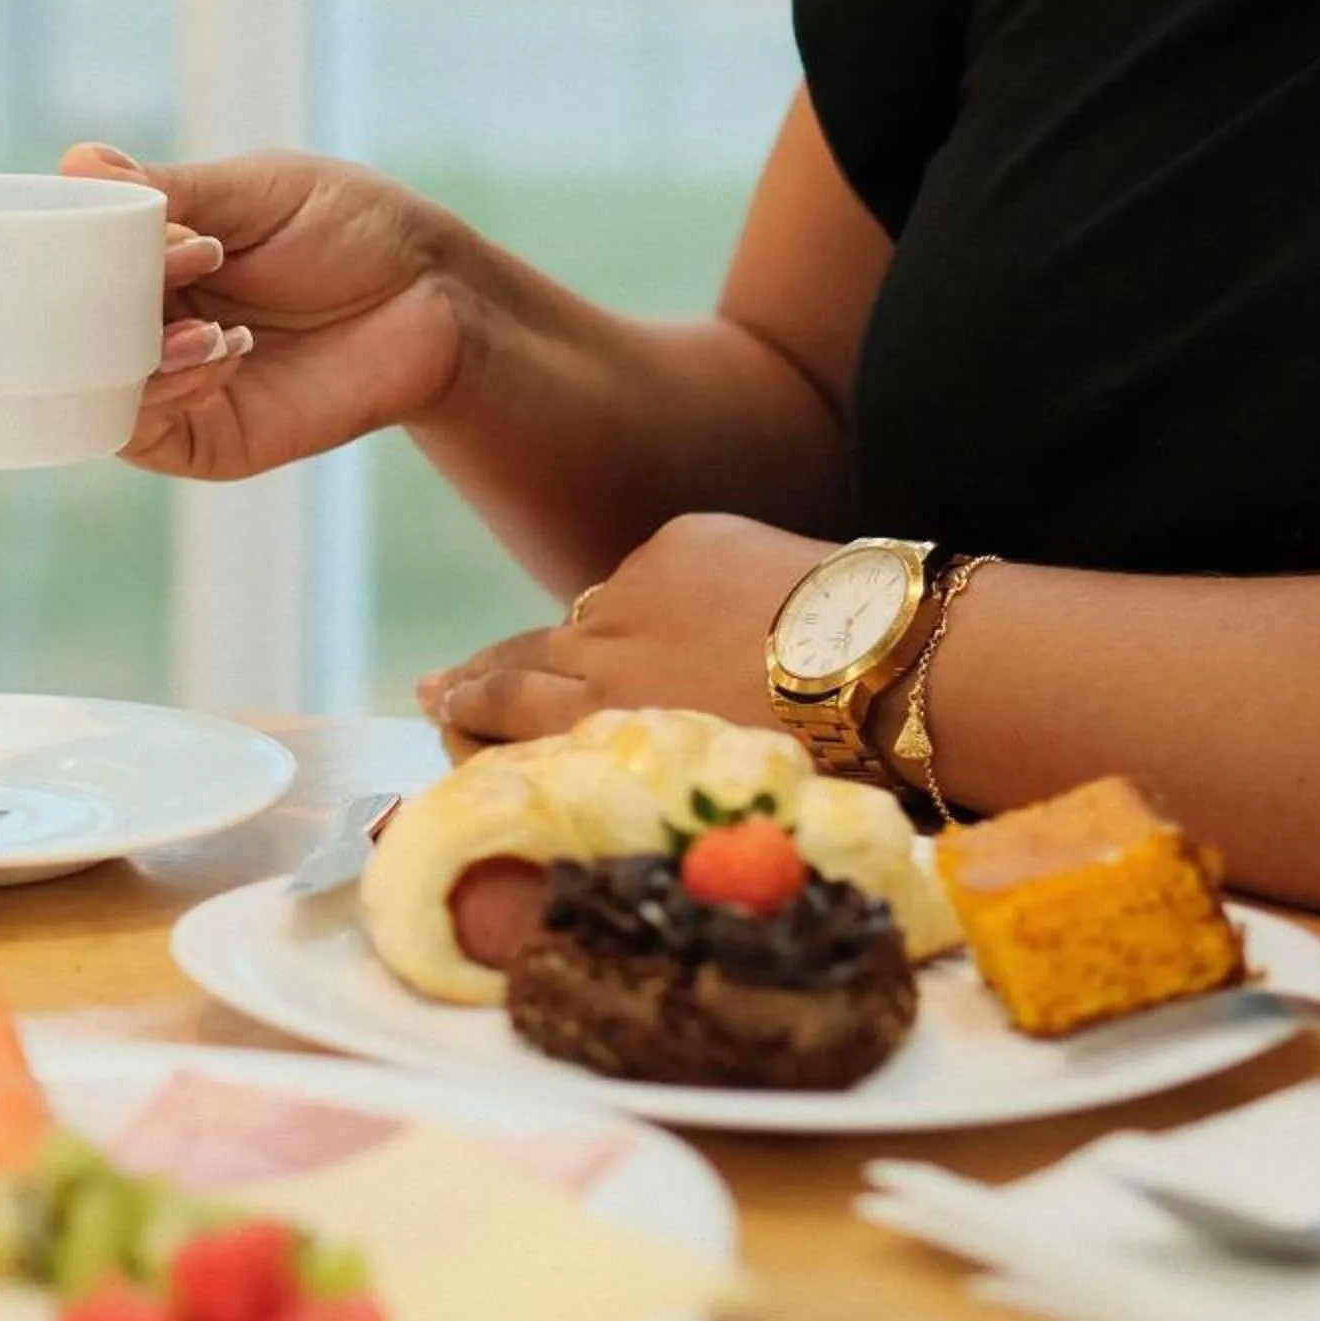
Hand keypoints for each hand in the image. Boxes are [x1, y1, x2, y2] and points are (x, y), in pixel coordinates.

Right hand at [59, 143, 475, 479]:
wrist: (435, 298)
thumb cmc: (351, 228)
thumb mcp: (255, 192)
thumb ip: (168, 191)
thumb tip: (75, 161)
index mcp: (146, 259)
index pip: (70, 261)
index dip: (86, 244)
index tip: (150, 222)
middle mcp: (146, 323)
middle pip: (71, 328)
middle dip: (109, 303)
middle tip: (183, 265)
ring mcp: (170, 384)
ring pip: (96, 387)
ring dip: (143, 354)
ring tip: (213, 326)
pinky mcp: (203, 439)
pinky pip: (144, 432)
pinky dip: (168, 394)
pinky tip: (222, 355)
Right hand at [420, 513, 830, 742]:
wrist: (884, 663)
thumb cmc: (814, 752)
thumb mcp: (705, 778)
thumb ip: (644, 753)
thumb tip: (612, 742)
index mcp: (603, 725)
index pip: (506, 709)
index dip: (466, 712)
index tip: (439, 710)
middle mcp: (601, 658)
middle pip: (517, 661)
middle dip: (472, 677)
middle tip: (436, 688)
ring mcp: (635, 594)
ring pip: (582, 616)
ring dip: (561, 637)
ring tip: (543, 652)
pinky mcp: (678, 542)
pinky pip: (648, 572)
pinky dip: (651, 593)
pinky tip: (673, 606)